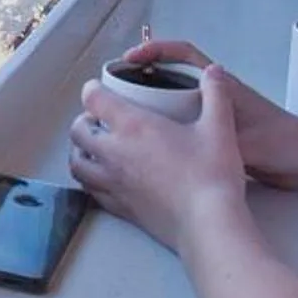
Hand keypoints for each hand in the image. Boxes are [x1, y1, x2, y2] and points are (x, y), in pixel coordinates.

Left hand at [70, 71, 245, 248]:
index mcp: (134, 127)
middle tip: (98, 119)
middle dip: (84, 121)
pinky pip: (91, 191)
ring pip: (77, 163)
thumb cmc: (211, 177)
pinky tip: (104, 178)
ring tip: (94, 148)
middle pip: (78, 132)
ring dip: (80, 151)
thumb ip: (216, 95)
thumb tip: (214, 72)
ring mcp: (114, 183)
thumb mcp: (219, 128)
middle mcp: (116, 154)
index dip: (92, 89)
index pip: (94, 99)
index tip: (99, 88)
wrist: (207, 224)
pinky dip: (90, 180)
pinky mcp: (120, 208)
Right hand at [114, 37, 297, 192]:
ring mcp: (216, 117)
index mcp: (223, 89)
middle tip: (114, 92)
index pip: (184, 54)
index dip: (156, 50)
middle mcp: (215, 99)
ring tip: (121, 120)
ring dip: (149, 106)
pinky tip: (147, 147)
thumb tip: (186, 144)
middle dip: (141, 79)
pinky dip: (162, 130)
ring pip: (173, 104)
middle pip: (171, 77)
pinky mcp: (217, 137)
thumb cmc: (286, 145)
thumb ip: (220, 141)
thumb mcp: (249, 144)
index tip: (130, 59)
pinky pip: (182, 127)